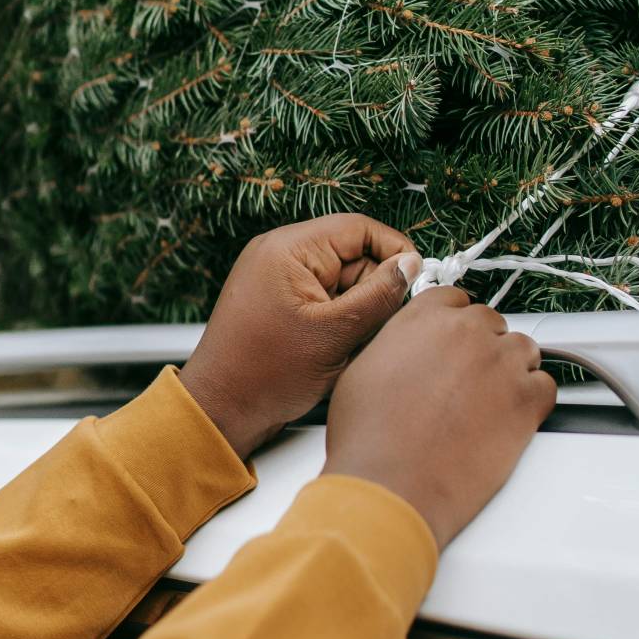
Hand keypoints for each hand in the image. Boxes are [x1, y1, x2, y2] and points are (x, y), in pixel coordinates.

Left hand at [179, 214, 422, 459]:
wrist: (222, 410)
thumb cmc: (262, 375)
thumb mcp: (334, 334)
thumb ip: (378, 296)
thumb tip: (410, 267)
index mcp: (288, 249)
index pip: (358, 228)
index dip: (394, 251)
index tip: (417, 278)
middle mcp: (281, 256)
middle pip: (353, 255)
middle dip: (375, 288)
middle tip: (383, 324)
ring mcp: (280, 279)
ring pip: (344, 281)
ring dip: (359, 309)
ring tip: (351, 342)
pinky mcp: (283, 302)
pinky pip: (327, 299)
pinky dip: (342, 321)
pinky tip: (339, 348)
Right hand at [323, 288, 555, 550]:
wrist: (391, 484)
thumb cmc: (370, 438)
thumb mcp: (363, 370)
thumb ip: (397, 345)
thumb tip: (409, 350)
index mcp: (423, 318)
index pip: (456, 301)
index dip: (457, 326)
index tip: (456, 344)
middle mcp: (465, 331)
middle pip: (491, 323)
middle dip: (483, 349)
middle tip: (469, 383)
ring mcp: (500, 362)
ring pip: (523, 349)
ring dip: (511, 370)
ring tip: (490, 403)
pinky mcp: (526, 399)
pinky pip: (545, 386)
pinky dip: (532, 401)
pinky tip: (509, 420)